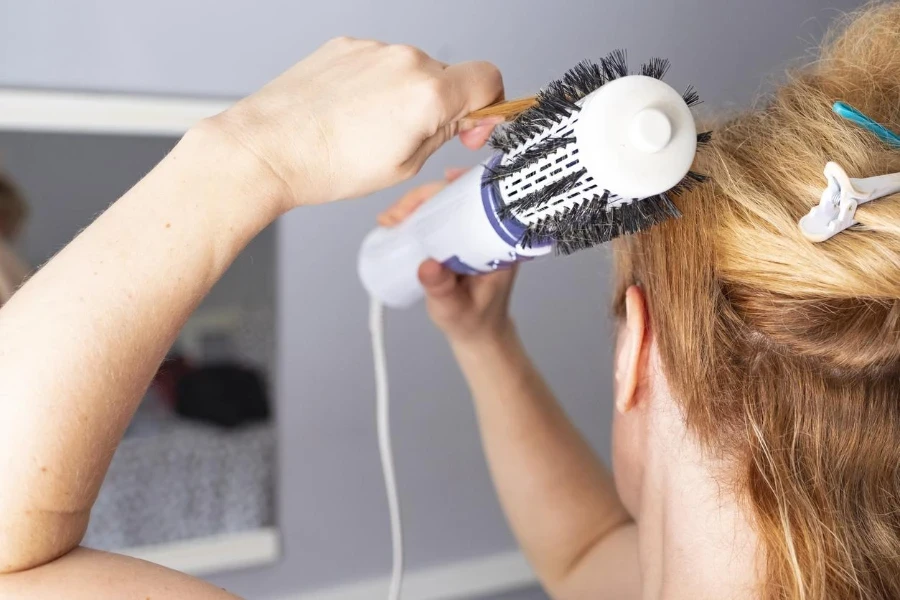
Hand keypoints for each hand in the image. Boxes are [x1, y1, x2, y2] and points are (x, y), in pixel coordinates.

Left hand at [206, 37, 503, 210]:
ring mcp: (373, 49)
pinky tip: (350, 114)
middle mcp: (405, 60)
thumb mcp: (404, 166)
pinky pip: (378, 64)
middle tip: (412, 139)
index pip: (489, 79)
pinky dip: (374, 86)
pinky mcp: (345, 45)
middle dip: (441, 106)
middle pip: (448, 77)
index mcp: (428, 93)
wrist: (268, 148)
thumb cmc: (326, 165)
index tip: (474, 125)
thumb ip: (445, 134)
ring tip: (369, 130)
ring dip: (404, 96)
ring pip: (411, 71)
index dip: (490, 106)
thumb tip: (465, 119)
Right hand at [379, 169, 517, 346]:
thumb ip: (443, 290)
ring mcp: (473, 234)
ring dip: (419, 203)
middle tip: (397, 215)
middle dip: (426, 196)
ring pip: (447, 203)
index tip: (439, 183)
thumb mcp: (456, 308)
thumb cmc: (474, 320)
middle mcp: (489, 232)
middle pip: (460, 196)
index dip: (461, 185)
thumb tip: (427, 265)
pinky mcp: (459, 239)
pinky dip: (421, 212)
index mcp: (501, 243)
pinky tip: (404, 214)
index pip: (484, 200)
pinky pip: (441, 216)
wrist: (479, 333)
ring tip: (393, 218)